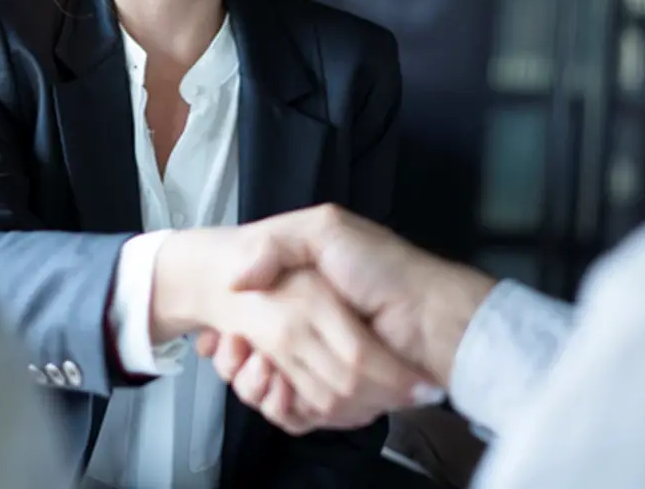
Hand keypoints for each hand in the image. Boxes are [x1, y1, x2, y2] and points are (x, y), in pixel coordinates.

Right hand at [205, 205, 497, 389]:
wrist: (430, 315)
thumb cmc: (382, 267)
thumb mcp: (325, 230)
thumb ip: (274, 245)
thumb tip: (234, 280)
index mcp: (302, 298)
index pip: (246, 321)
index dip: (227, 332)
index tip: (215, 333)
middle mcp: (309, 335)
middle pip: (250, 359)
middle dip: (235, 358)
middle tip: (229, 348)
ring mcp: (322, 370)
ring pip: (267, 390)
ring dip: (254, 384)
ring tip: (256, 367)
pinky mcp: (336, 402)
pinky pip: (296, 416)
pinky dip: (283, 407)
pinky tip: (278, 390)